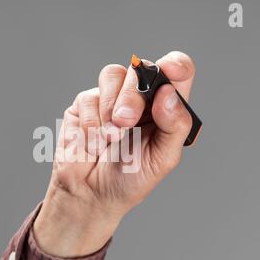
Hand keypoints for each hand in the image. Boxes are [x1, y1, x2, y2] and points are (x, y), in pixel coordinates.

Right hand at [34, 52, 194, 256]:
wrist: (90, 194)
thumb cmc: (129, 179)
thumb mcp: (162, 160)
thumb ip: (174, 127)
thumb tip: (168, 94)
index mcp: (163, 108)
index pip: (175, 72)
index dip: (175, 65)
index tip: (168, 69)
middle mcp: (138, 99)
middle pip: (140, 70)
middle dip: (132, 96)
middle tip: (125, 124)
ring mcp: (109, 99)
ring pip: (112, 75)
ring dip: (109, 110)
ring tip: (109, 139)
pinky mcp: (84, 105)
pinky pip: (87, 98)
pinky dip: (90, 124)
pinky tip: (93, 144)